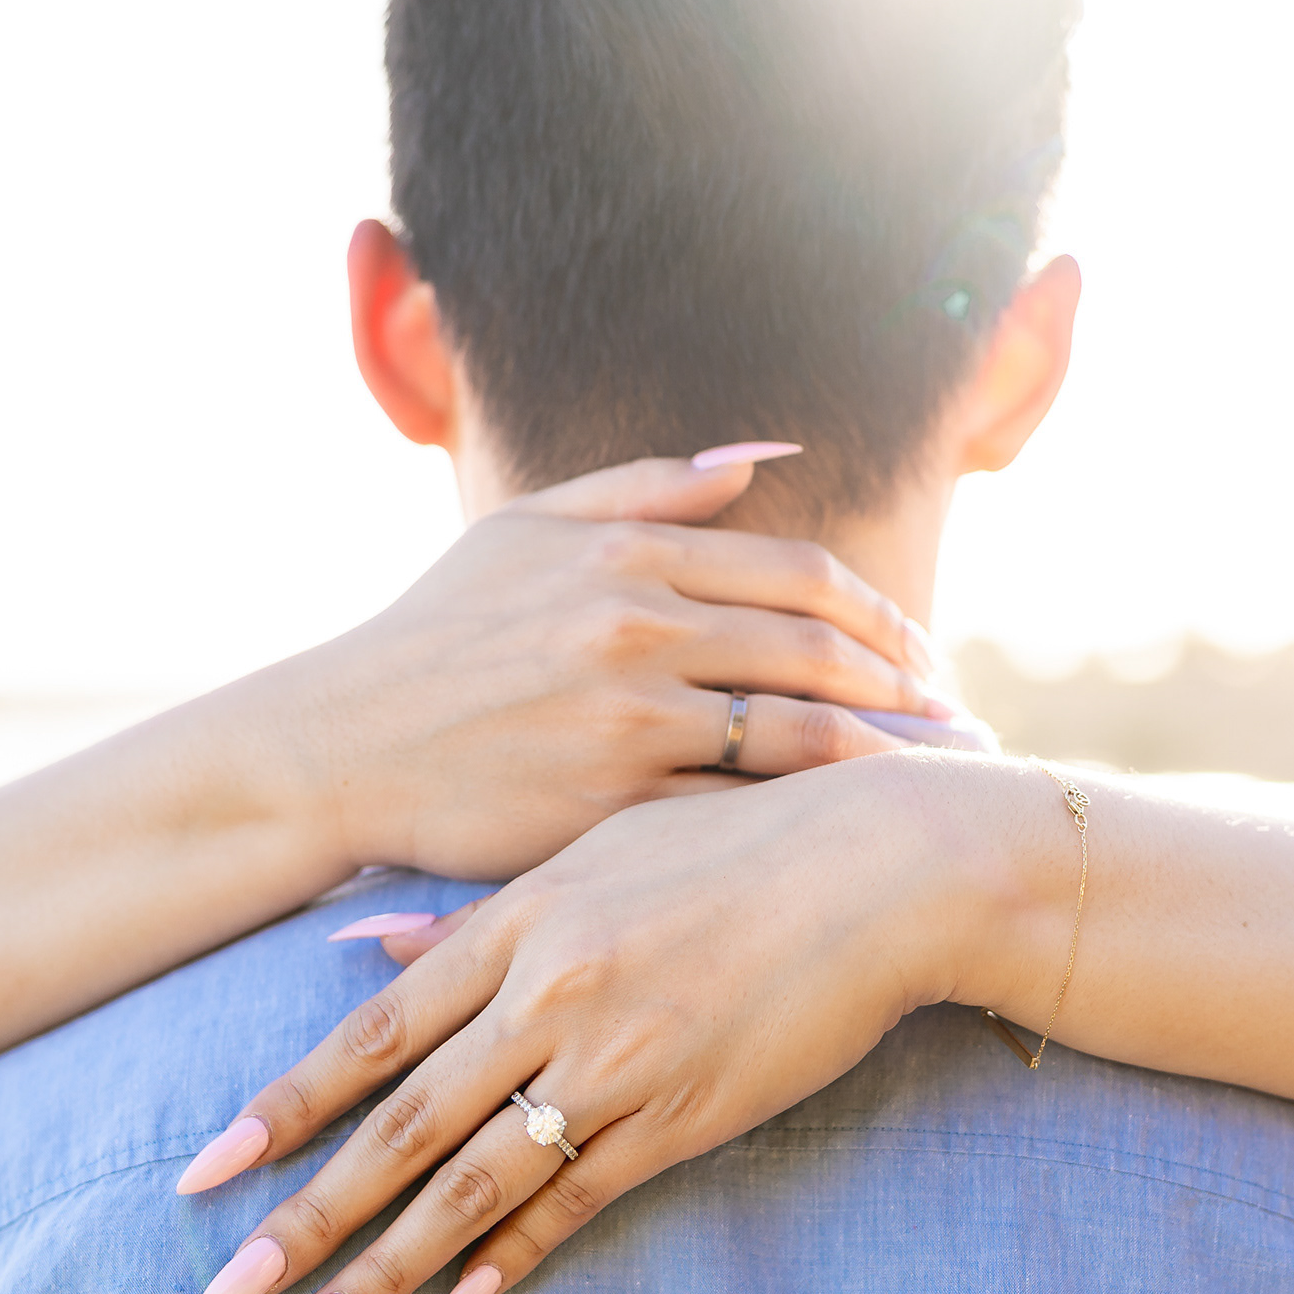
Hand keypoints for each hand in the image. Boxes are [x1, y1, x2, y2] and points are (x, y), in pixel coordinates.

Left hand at [182, 754, 1069, 1293]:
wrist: (881, 866)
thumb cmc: (737, 845)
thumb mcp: (593, 852)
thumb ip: (474, 916)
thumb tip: (359, 947)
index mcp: (516, 923)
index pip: (369, 1037)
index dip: (279, 1111)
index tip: (199, 1177)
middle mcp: (547, 995)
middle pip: (395, 1128)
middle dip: (296, 1223)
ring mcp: (614, 1061)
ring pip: (467, 1186)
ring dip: (374, 1275)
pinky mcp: (683, 1116)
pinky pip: (574, 1202)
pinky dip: (505, 1261)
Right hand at [273, 449, 945, 881]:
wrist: (338, 746)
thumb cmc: (431, 638)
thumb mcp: (523, 533)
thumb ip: (645, 488)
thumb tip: (765, 456)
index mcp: (627, 558)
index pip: (802, 577)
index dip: (882, 617)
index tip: (921, 654)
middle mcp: (636, 629)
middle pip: (821, 651)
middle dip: (906, 686)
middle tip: (954, 717)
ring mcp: (625, 721)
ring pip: (798, 734)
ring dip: (883, 755)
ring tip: (931, 778)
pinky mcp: (608, 805)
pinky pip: (738, 813)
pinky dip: (806, 822)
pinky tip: (849, 838)